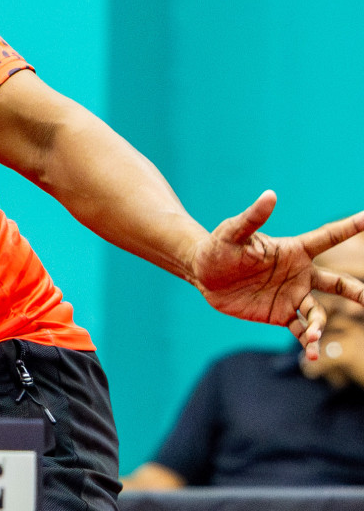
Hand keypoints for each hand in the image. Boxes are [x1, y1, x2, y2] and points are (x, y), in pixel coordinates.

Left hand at [189, 191, 363, 359]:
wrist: (203, 273)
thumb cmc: (218, 247)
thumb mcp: (233, 232)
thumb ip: (253, 217)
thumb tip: (270, 194)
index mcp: (293, 250)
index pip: (328, 237)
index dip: (351, 227)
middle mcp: (300, 274)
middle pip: (338, 283)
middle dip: (358, 293)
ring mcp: (292, 296)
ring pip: (319, 313)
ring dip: (320, 326)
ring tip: (313, 336)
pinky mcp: (281, 314)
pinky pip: (302, 331)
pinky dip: (309, 343)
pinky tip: (310, 355)